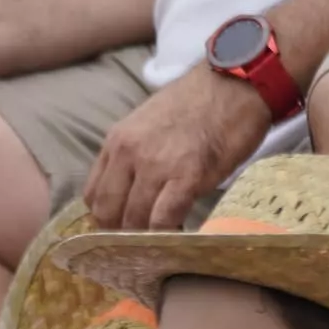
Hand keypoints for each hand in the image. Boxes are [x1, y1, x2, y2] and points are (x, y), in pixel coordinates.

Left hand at [81, 65, 275, 231]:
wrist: (235, 83)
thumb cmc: (198, 104)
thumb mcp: (148, 123)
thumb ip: (133, 155)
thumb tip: (130, 192)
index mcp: (117, 141)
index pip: (93, 195)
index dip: (105, 219)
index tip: (121, 229)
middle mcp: (129, 154)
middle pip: (108, 213)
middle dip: (121, 235)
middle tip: (142, 245)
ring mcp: (156, 166)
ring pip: (134, 221)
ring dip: (147, 238)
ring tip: (162, 245)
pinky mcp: (187, 176)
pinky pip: (164, 220)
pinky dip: (168, 236)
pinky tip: (179, 237)